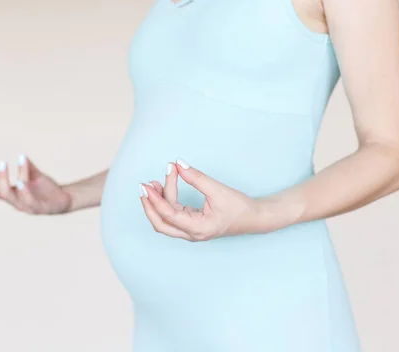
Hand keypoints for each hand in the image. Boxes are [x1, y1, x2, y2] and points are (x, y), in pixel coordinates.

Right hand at [0, 155, 72, 214]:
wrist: (66, 199)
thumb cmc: (47, 188)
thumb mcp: (36, 176)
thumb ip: (29, 167)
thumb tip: (22, 155)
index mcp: (15, 196)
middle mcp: (18, 203)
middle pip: (2, 193)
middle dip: (0, 178)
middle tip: (2, 163)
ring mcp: (29, 207)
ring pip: (14, 198)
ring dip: (10, 182)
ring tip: (7, 167)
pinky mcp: (41, 209)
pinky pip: (30, 201)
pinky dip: (24, 192)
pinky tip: (21, 182)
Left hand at [138, 158, 284, 241]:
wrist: (255, 218)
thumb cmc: (239, 207)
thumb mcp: (218, 190)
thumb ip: (196, 177)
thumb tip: (178, 164)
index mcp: (198, 229)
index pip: (169, 215)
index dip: (155, 200)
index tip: (147, 185)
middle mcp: (192, 233)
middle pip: (161, 224)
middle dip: (149, 205)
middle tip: (143, 187)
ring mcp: (191, 231)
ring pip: (166, 219)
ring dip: (158, 201)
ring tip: (154, 181)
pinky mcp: (192, 224)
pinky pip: (173, 214)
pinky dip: (166, 201)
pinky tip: (165, 186)